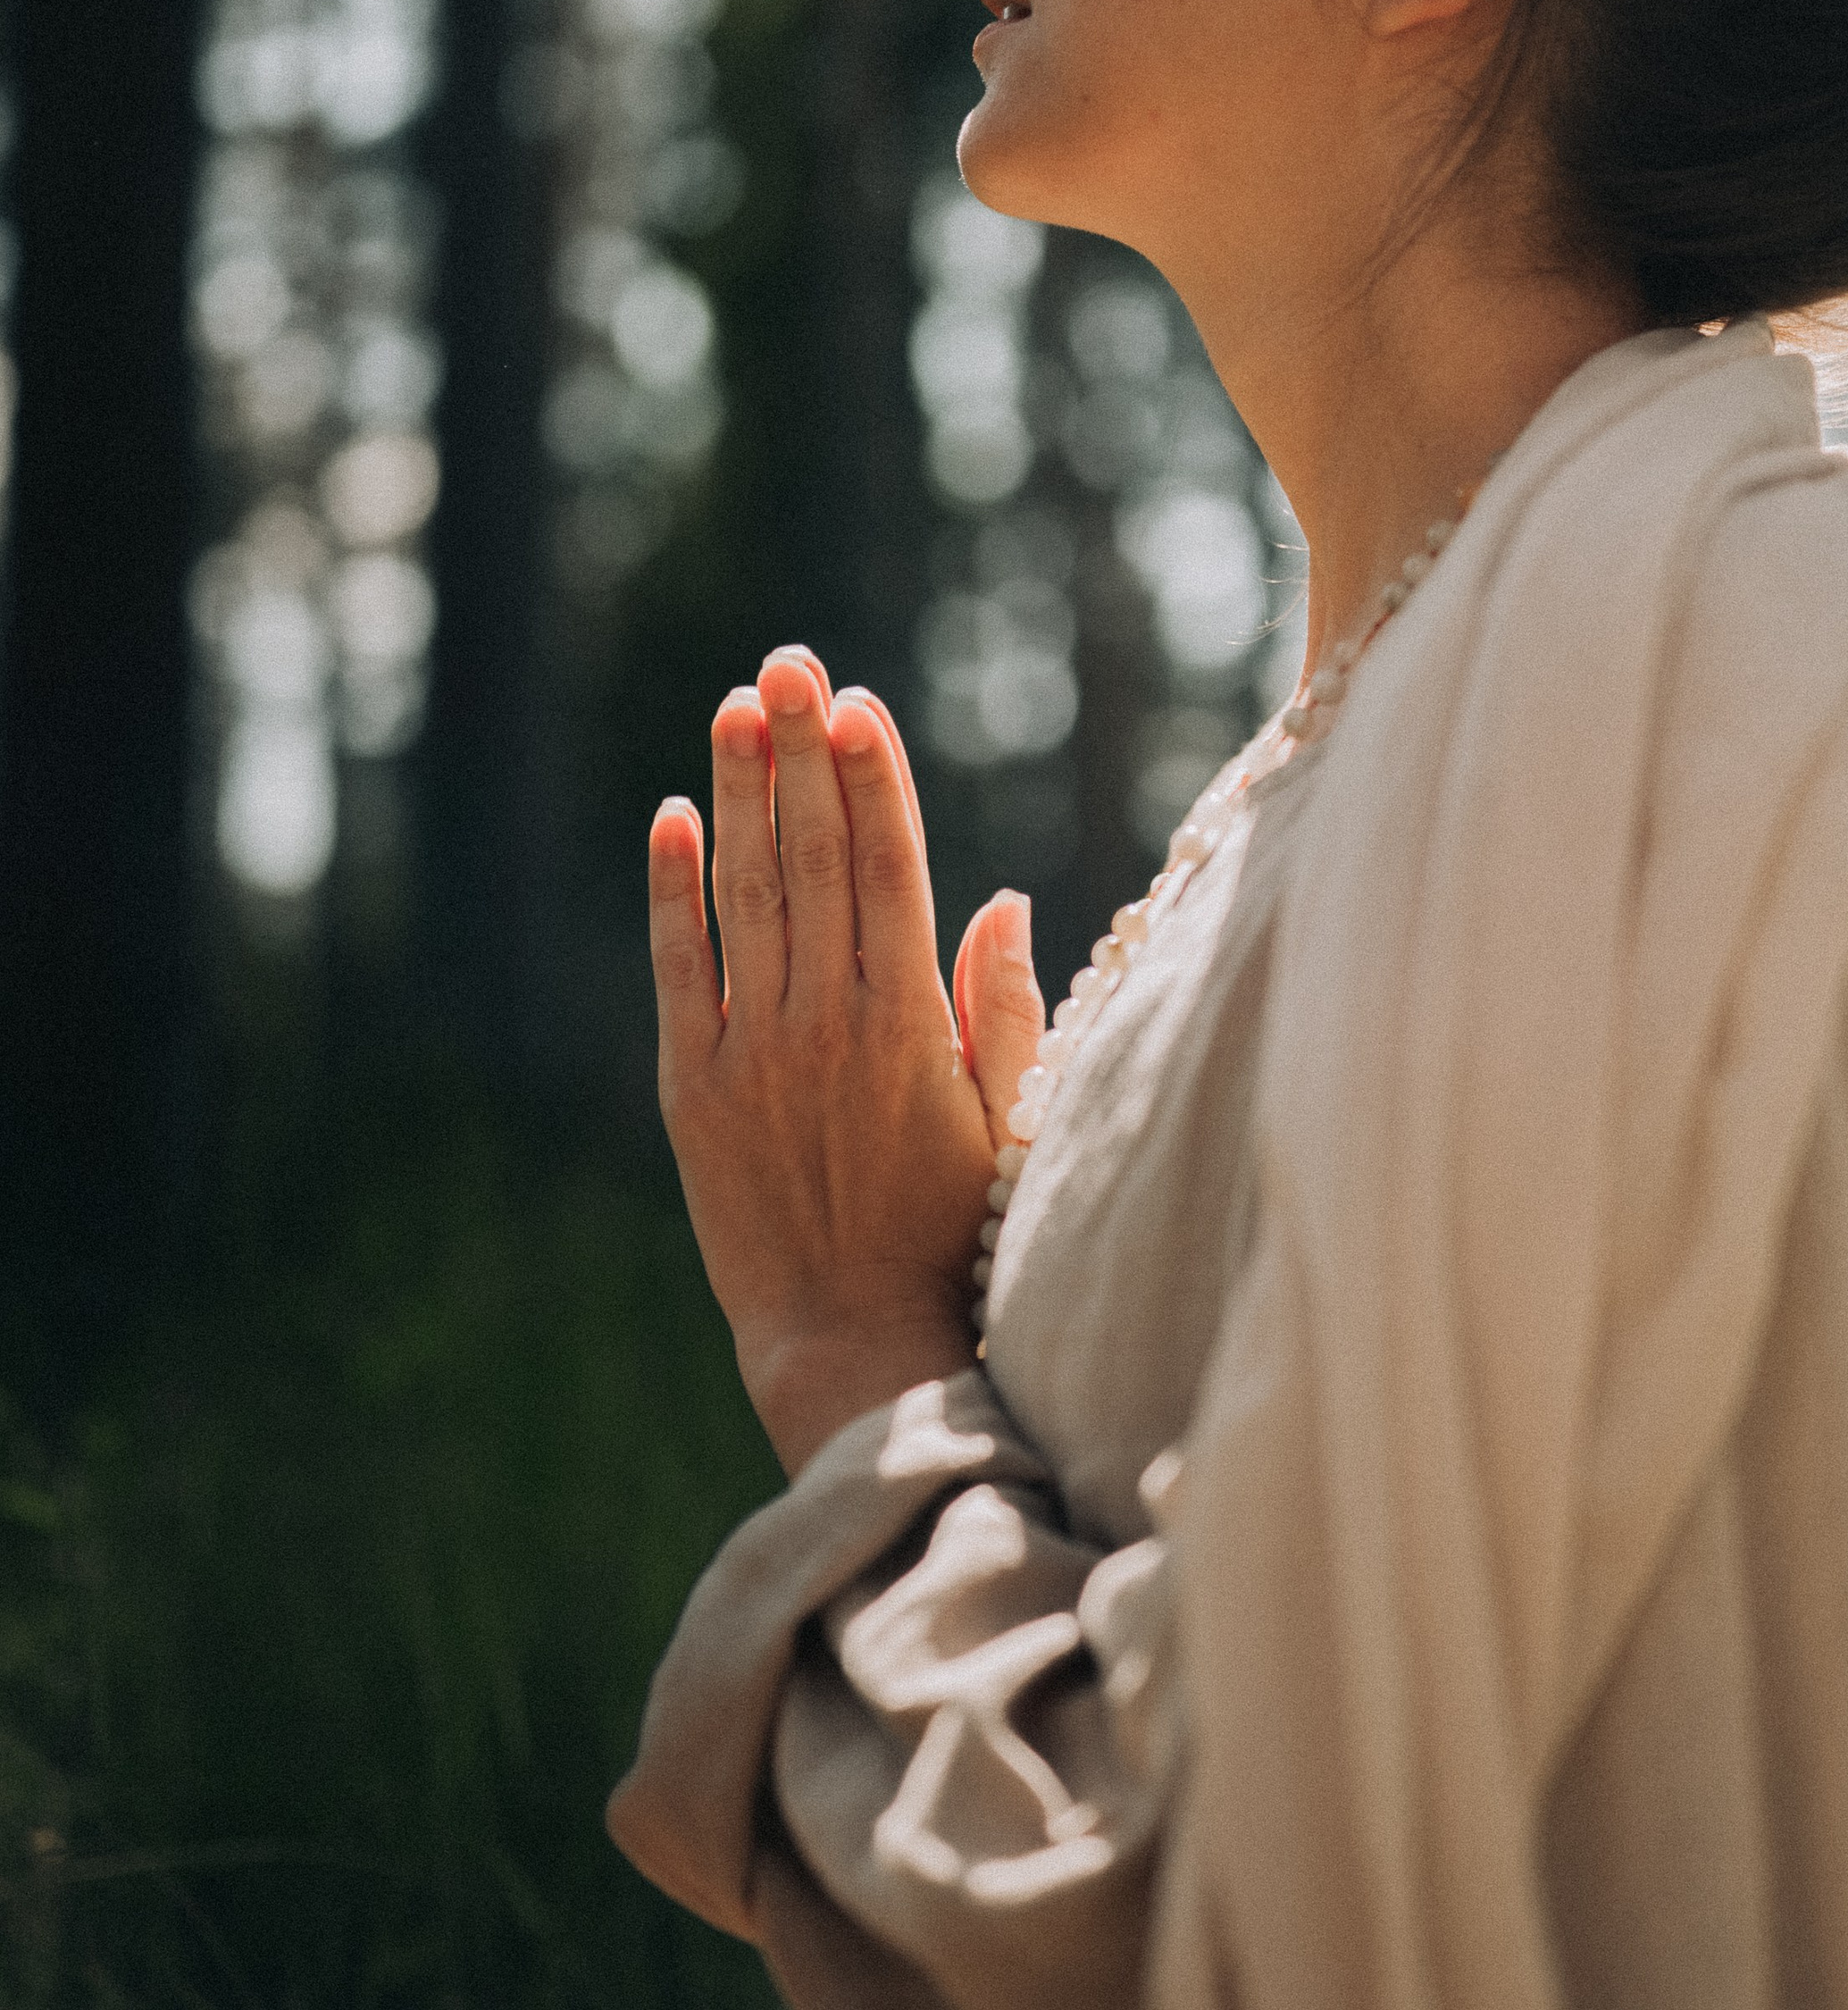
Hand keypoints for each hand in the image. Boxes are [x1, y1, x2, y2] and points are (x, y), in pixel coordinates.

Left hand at [648, 646, 1045, 1474]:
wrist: (853, 1346)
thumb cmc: (955, 1232)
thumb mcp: (1010, 1120)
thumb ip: (1004, 1006)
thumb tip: (1002, 897)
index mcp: (911, 1024)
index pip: (888, 864)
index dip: (870, 775)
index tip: (856, 701)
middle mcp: (827, 1022)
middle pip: (813, 855)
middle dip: (800, 750)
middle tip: (788, 663)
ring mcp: (753, 1052)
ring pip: (746, 893)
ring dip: (741, 793)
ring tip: (737, 706)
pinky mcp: (695, 1089)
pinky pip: (679, 967)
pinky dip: (674, 889)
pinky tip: (675, 815)